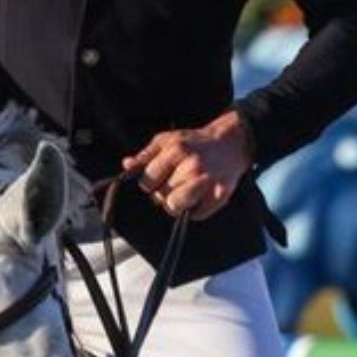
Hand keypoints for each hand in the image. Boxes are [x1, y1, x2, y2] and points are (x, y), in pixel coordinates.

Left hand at [121, 111, 254, 219]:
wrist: (229, 143)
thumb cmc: (194, 143)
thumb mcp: (166, 140)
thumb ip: (145, 155)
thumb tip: (127, 166)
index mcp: (175, 150)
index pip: (147, 181)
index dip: (149, 182)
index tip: (157, 178)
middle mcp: (191, 166)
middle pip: (159, 197)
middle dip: (162, 193)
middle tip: (174, 183)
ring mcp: (206, 182)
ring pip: (174, 207)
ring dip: (175, 204)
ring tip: (182, 193)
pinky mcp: (219, 196)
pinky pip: (195, 215)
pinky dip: (195, 209)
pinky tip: (199, 196)